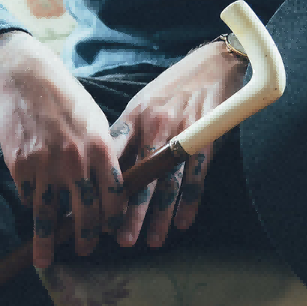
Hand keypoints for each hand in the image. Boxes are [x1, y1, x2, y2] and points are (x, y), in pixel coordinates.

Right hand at [0, 31, 128, 266]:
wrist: (30, 81)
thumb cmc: (70, 103)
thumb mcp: (98, 123)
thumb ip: (107, 156)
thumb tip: (114, 189)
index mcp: (100, 149)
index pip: (113, 196)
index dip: (113, 219)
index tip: (111, 232)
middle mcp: (75, 160)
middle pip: (84, 211)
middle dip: (85, 237)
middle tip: (85, 249)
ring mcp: (45, 164)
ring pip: (48, 213)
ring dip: (48, 240)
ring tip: (46, 259)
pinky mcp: (20, 165)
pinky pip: (27, 196)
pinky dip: (32, 205)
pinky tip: (34, 210)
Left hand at [110, 41, 247, 247]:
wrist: (212, 65)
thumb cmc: (172, 87)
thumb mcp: (141, 102)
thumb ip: (126, 133)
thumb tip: (108, 166)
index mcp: (135, 118)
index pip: (114, 158)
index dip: (103, 186)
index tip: (94, 212)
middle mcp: (156, 128)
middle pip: (141, 177)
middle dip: (131, 212)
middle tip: (121, 240)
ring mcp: (182, 135)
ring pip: (168, 183)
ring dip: (160, 215)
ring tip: (152, 240)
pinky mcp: (206, 141)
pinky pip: (196, 177)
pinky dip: (190, 201)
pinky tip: (182, 222)